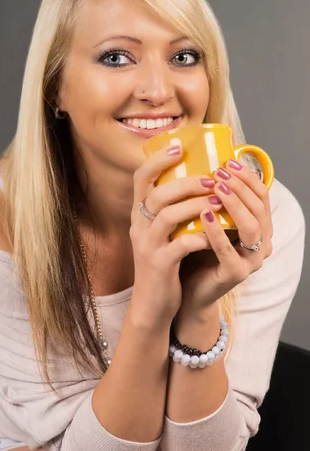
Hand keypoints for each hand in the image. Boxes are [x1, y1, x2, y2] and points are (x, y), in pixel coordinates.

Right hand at [130, 143, 223, 327]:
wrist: (152, 303)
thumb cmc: (163, 262)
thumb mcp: (160, 233)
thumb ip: (171, 209)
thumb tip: (197, 179)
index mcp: (139, 215)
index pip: (140, 179)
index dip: (157, 160)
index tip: (179, 147)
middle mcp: (138, 227)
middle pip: (156, 194)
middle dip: (186, 183)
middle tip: (211, 179)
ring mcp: (146, 246)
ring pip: (167, 216)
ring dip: (195, 206)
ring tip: (219, 201)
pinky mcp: (159, 265)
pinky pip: (180, 245)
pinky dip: (199, 237)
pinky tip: (214, 235)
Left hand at [178, 160, 272, 315]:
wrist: (188, 289)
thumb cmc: (197, 251)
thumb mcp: (208, 221)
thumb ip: (214, 200)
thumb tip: (206, 163)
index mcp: (258, 228)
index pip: (262, 196)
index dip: (247, 177)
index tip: (228, 161)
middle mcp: (261, 244)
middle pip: (260, 208)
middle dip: (241, 186)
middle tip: (221, 171)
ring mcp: (251, 261)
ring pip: (251, 228)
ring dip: (234, 204)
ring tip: (216, 188)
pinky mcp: (236, 274)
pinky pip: (228, 250)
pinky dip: (217, 230)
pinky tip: (204, 215)